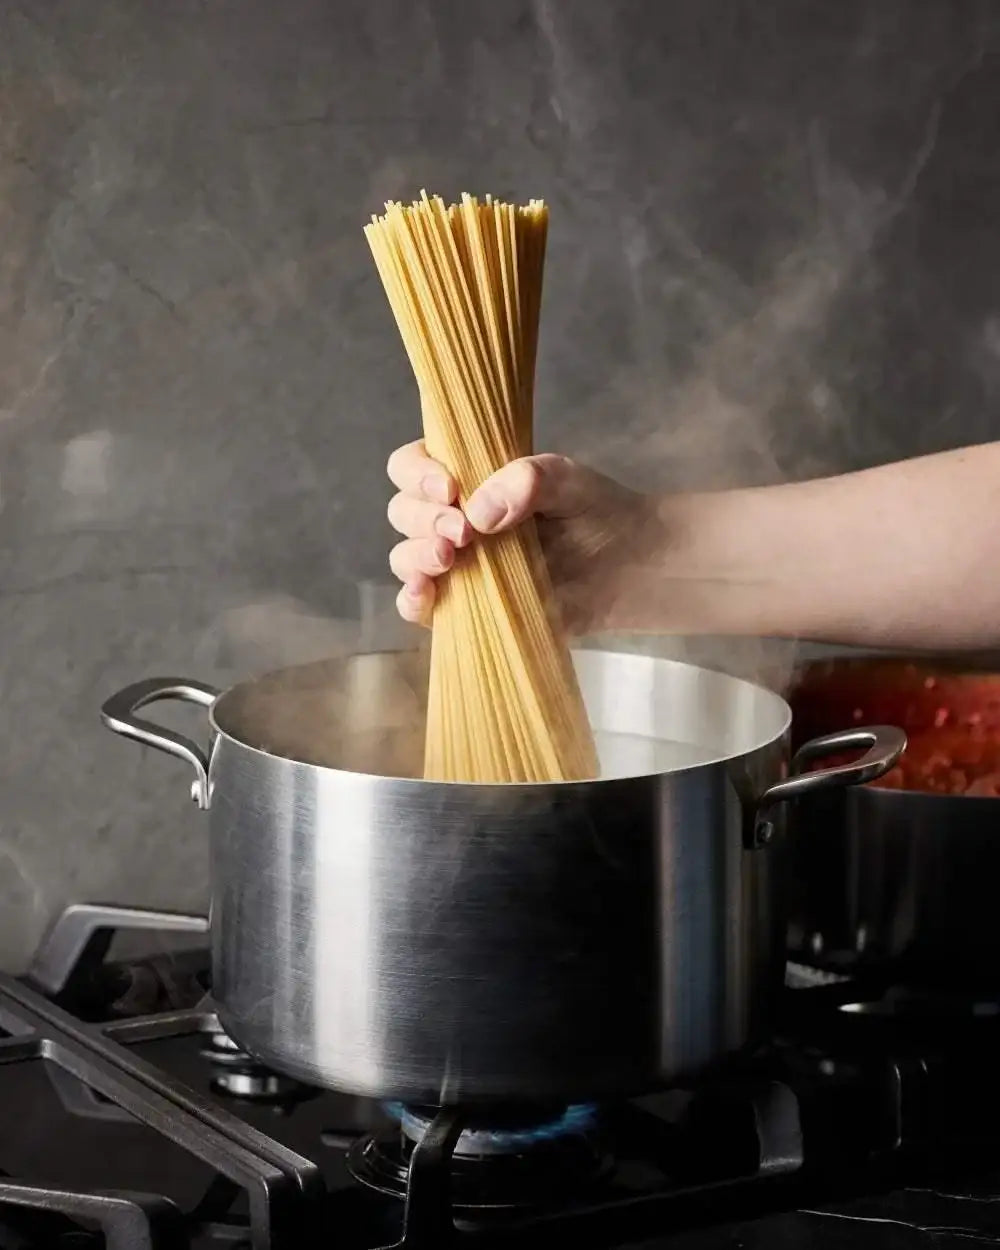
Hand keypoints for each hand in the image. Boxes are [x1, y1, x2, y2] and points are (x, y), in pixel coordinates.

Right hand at [386, 440, 652, 632]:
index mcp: (466, 477)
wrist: (630, 565)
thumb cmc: (595, 512)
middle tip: (463, 532)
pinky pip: (421, 607)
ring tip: (450, 558)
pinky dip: (412, 601)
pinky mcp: (465, 606)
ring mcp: (456, 565)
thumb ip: (527, 481)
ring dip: (416, 556)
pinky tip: (425, 594)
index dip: (417, 473)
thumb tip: (479, 514)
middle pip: (404, 512)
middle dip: (424, 519)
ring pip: (405, 558)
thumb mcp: (568, 480)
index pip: (412, 466)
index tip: (449, 488)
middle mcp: (452, 518)